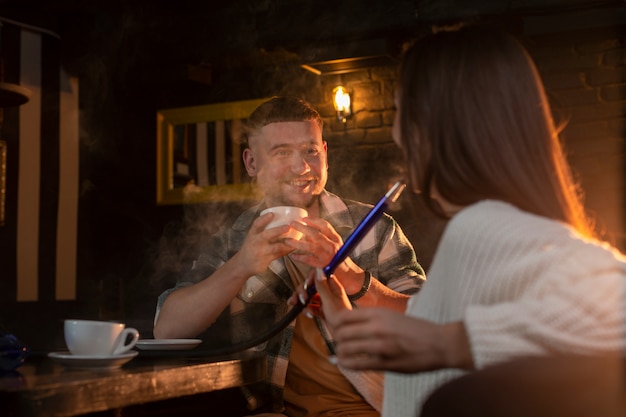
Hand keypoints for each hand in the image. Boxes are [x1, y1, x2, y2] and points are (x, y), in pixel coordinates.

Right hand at [235, 211, 297, 275]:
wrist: (243, 264)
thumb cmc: (252, 247)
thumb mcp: (253, 237)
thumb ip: (263, 229)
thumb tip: (278, 217)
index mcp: (252, 234)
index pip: (256, 224)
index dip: (264, 218)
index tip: (272, 214)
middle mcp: (255, 242)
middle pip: (266, 235)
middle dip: (277, 230)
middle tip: (288, 227)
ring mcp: (261, 252)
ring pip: (275, 247)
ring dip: (286, 243)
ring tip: (295, 240)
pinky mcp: (266, 260)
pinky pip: (278, 255)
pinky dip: (287, 251)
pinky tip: (294, 247)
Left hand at [285, 217, 365, 294]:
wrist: (349, 276)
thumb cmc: (339, 260)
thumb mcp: (335, 246)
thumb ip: (323, 240)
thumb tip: (307, 234)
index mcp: (336, 239)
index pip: (325, 226)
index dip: (314, 221)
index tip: (304, 218)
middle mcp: (333, 246)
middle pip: (316, 234)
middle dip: (302, 228)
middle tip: (292, 224)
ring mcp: (328, 256)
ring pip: (311, 246)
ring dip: (298, 243)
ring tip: (287, 241)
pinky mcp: (323, 266)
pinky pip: (309, 260)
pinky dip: (300, 257)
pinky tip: (292, 256)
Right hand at [288, 268, 352, 320]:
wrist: (344, 334)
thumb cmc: (341, 318)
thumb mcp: (329, 300)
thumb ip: (322, 286)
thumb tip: (319, 269)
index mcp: (333, 287)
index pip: (319, 275)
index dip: (311, 278)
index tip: (307, 285)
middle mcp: (328, 293)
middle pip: (311, 286)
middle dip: (303, 291)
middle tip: (302, 298)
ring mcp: (325, 302)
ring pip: (309, 296)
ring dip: (303, 300)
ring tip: (300, 305)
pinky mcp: (322, 311)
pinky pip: (311, 307)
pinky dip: (308, 310)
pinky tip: (310, 315)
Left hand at [325, 308, 474, 372]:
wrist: (440, 343)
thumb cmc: (417, 330)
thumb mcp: (392, 316)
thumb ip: (373, 319)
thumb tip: (351, 322)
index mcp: (378, 314)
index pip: (344, 317)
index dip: (335, 324)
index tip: (336, 329)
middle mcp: (377, 327)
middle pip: (341, 333)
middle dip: (337, 340)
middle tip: (339, 343)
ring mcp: (380, 346)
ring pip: (346, 349)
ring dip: (341, 353)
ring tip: (342, 355)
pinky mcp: (385, 363)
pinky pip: (357, 364)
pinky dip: (347, 364)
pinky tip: (345, 364)